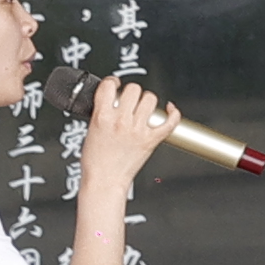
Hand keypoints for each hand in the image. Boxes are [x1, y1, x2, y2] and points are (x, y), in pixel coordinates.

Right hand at [75, 76, 176, 203]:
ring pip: (151, 99)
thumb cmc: (95, 161)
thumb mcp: (90, 131)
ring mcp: (138, 130)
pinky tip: (170, 110)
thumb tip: (110, 102)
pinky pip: (170, 121)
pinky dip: (173, 114)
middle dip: (132, 93)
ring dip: (147, 101)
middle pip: (134, 89)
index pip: (109, 86)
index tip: (115, 85)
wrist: (104, 181)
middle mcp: (121, 121)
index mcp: (102, 117)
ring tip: (143, 108)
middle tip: (130, 101)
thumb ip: (102, 114)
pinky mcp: (152, 139)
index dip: (113, 82)